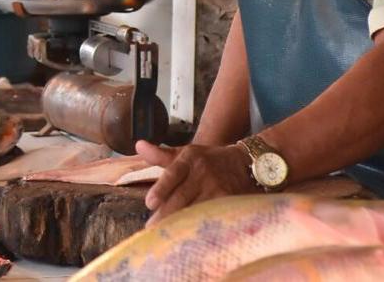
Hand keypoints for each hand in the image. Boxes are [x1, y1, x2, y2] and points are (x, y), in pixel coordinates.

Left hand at [136, 140, 257, 225]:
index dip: (161, 189)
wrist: (245, 162)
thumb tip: (138, 145)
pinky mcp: (230, 202)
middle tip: (151, 229)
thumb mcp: (185, 153)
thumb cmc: (208, 160)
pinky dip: (200, 227)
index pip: (173, 174)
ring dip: (181, 224)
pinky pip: (212, 216)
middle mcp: (203, 173)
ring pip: (196, 209)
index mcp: (189, 159)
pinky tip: (191, 238)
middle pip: (182, 196)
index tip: (150, 203)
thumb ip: (160, 155)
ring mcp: (218, 188)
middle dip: (166, 214)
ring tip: (167, 237)